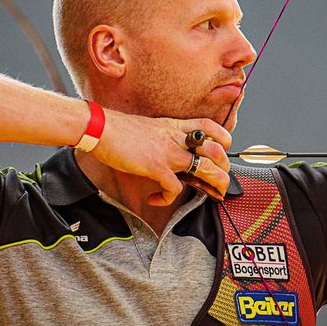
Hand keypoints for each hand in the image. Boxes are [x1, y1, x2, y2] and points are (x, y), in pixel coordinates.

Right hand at [89, 108, 231, 205]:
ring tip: (213, 194)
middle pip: (214, 151)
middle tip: (222, 182)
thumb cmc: (120, 130)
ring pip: (205, 169)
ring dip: (214, 184)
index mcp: (175, 127)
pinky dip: (168, 198)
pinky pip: (174, 188)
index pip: (208, 126)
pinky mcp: (157, 167)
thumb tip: (170, 151)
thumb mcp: (150, 127)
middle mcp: (176, 138)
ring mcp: (169, 153)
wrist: (102, 128)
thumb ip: (164, 137)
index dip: (222, 137)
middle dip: (224, 169)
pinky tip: (157, 199)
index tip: (224, 149)